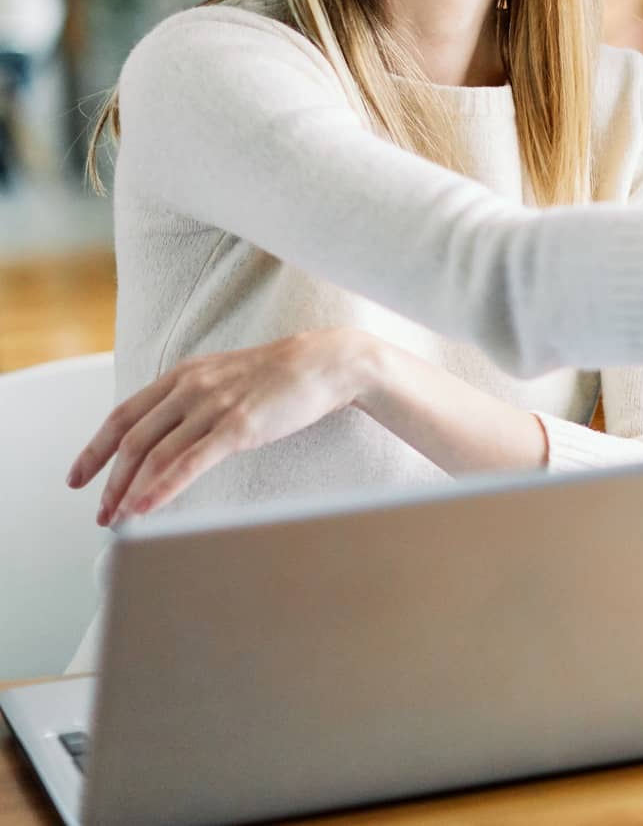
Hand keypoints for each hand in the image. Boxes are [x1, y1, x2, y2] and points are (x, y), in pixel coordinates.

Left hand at [66, 328, 381, 525]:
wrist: (325, 362)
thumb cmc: (279, 374)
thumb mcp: (222, 376)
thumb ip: (192, 399)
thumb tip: (165, 434)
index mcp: (183, 375)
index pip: (123, 414)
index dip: (94, 449)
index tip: (78, 477)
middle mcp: (191, 387)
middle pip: (132, 439)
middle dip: (109, 481)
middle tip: (100, 512)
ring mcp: (214, 406)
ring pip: (154, 454)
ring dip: (129, 492)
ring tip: (118, 520)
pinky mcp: (238, 426)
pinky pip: (190, 462)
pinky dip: (162, 488)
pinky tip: (147, 508)